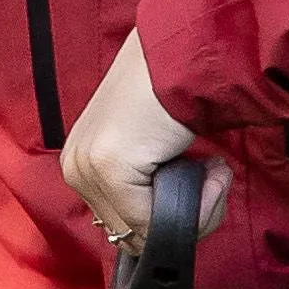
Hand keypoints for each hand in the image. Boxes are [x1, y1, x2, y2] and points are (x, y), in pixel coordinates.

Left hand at [61, 30, 219, 253]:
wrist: (189, 54)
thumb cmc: (176, 92)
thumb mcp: (148, 147)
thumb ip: (146, 186)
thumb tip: (164, 227)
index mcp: (79, 162)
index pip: (123, 226)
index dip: (172, 215)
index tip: (202, 182)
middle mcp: (75, 166)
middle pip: (134, 234)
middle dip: (186, 215)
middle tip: (212, 176)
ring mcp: (89, 168)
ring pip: (146, 232)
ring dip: (196, 208)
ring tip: (212, 170)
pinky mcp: (111, 168)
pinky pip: (155, 221)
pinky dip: (198, 204)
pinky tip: (211, 168)